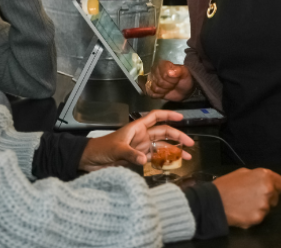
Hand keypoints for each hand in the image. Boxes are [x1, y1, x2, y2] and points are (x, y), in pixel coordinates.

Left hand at [78, 110, 194, 171]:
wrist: (90, 160)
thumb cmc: (101, 148)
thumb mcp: (116, 149)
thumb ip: (131, 154)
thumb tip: (145, 160)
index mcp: (137, 128)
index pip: (156, 117)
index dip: (169, 115)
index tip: (182, 117)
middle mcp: (141, 136)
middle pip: (163, 133)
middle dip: (177, 137)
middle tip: (190, 144)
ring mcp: (141, 147)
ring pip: (162, 147)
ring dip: (174, 151)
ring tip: (187, 157)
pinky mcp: (138, 158)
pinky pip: (155, 158)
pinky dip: (164, 160)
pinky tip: (173, 164)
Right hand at [145, 60, 194, 100]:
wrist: (184, 89)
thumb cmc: (184, 79)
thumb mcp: (185, 73)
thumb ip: (179, 70)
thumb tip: (170, 73)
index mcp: (162, 64)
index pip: (164, 75)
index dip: (171, 79)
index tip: (177, 79)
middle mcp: (154, 71)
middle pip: (159, 82)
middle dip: (169, 85)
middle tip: (174, 84)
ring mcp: (151, 80)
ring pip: (155, 88)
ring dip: (164, 90)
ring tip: (169, 87)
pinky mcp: (150, 88)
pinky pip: (151, 94)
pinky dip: (159, 95)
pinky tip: (164, 92)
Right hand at [213, 168, 280, 228]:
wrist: (214, 202)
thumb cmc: (226, 185)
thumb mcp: (243, 173)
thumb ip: (258, 177)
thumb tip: (265, 181)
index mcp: (265, 176)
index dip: (277, 187)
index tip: (272, 189)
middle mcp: (268, 190)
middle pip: (275, 197)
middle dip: (267, 197)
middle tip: (252, 197)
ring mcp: (264, 205)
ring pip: (267, 208)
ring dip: (259, 206)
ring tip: (244, 204)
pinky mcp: (258, 218)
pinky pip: (259, 217)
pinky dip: (253, 215)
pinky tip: (242, 211)